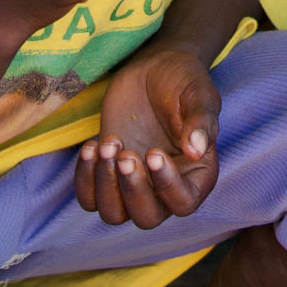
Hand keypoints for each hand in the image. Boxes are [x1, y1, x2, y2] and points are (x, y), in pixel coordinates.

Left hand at [76, 47, 219, 226]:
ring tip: (108, 143)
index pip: (184, 202)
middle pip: (146, 217)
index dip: (167, 186)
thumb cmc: (182, 80)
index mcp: (196, 174)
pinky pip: (89, 198)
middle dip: (132, 190)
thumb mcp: (198, 94)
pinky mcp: (108, 174)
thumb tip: (197, 149)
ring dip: (106, 185)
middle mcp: (165, 188)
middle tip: (125, 153)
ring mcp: (134, 183)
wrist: (153, 68)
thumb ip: (202, 120)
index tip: (154, 153)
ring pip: (115, 214)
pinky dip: (84, 178)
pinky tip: (91, 145)